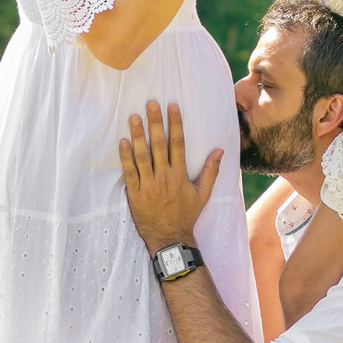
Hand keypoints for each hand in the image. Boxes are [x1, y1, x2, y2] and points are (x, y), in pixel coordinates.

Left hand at [120, 101, 222, 255]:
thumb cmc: (187, 215)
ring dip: (138, 135)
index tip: (171, 106)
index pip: (177, 143)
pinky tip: (123, 142)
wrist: (170, 238)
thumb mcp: (203, 194)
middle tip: (151, 104)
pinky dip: (125, 157)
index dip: (174, 123)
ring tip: (134, 117)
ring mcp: (148, 185)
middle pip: (159, 144)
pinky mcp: (135, 193)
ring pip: (142, 155)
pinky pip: (129, 172)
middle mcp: (164, 177)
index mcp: (180, 174)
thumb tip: (220, 150)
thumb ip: (211, 171)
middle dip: (155, 122)